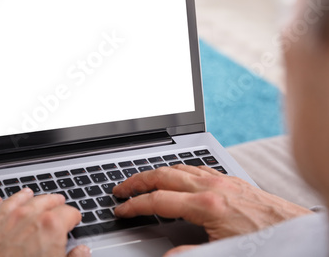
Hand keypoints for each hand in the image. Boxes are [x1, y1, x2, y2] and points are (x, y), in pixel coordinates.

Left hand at [0, 188, 90, 256]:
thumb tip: (82, 252)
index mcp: (49, 227)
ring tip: (29, 193)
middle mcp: (25, 218)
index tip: (74, 221)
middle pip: (43, 201)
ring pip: (15, 201)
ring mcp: (1, 223)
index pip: (68, 212)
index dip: (73, 217)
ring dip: (24, 196)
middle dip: (53, 202)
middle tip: (58, 203)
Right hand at [113, 165, 311, 254]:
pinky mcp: (231, 180)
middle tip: (121, 188)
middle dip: (137, 181)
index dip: (134, 206)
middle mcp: (211, 187)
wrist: (296, 230)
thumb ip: (190, 254)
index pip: (158, 201)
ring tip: (142, 179)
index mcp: (206, 206)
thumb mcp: (222, 252)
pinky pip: (197, 167)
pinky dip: (179, 169)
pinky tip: (177, 175)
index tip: (121, 210)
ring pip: (178, 168)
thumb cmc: (264, 240)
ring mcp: (221, 180)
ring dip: (156, 172)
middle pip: (163, 176)